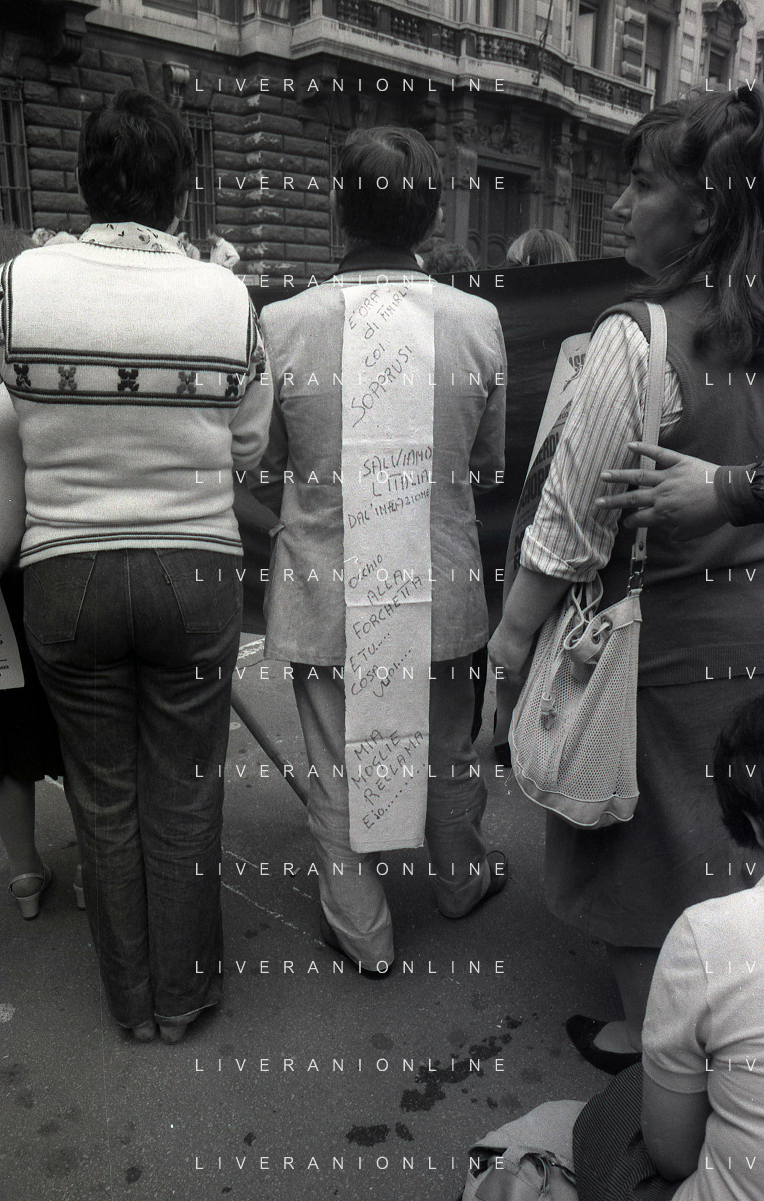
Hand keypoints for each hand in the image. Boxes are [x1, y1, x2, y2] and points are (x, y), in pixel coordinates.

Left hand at [488, 619, 534, 684]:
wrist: (516, 624)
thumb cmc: (515, 622)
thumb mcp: (508, 631)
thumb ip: (510, 636)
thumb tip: (517, 634)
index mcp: (492, 647)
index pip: (494, 659)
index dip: (501, 663)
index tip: (507, 665)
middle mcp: (494, 657)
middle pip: (496, 670)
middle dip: (503, 674)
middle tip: (511, 677)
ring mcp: (502, 664)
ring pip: (504, 677)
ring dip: (511, 679)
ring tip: (518, 680)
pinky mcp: (511, 668)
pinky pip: (514, 679)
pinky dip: (519, 681)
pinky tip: (524, 680)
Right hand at [595, 442, 724, 540]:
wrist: (728, 495)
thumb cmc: (711, 515)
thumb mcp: (692, 532)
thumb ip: (677, 534)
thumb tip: (669, 533)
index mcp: (663, 513)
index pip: (640, 518)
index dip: (631, 522)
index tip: (625, 523)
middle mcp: (660, 495)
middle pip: (632, 499)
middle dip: (613, 502)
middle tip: (597, 503)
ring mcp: (668, 477)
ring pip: (639, 476)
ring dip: (620, 476)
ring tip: (604, 475)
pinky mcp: (678, 462)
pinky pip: (660, 453)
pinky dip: (645, 448)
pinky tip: (630, 445)